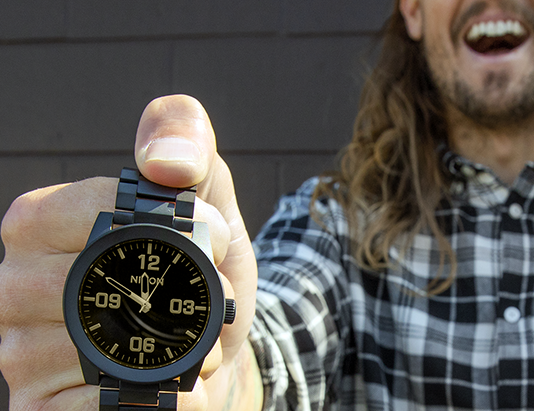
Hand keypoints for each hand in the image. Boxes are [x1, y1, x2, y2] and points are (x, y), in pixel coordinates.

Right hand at [0, 95, 261, 409]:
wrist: (212, 342)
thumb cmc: (202, 264)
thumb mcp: (207, 195)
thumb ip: (187, 144)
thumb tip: (167, 160)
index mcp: (40, 224)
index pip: (94, 212)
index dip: (173, 231)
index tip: (209, 245)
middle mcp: (14, 287)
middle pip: (99, 289)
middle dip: (182, 300)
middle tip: (213, 304)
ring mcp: (20, 353)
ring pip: (98, 355)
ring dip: (175, 355)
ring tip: (194, 345)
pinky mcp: (39, 408)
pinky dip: (154, 401)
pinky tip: (172, 386)